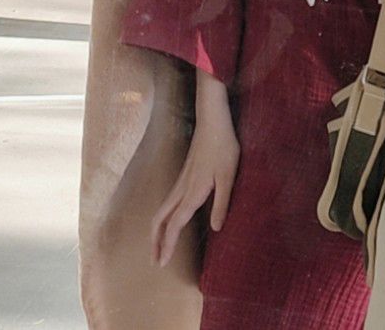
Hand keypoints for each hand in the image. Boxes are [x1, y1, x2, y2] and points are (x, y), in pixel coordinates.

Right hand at [150, 73, 238, 266]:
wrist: (213, 120)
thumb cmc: (224, 146)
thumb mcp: (229, 175)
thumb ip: (223, 202)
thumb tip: (216, 228)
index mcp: (192, 192)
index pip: (174, 224)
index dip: (167, 245)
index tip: (161, 263)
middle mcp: (182, 188)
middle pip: (160, 219)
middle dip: (156, 241)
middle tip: (155, 260)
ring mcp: (181, 181)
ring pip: (162, 210)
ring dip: (157, 230)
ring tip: (158, 245)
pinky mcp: (184, 175)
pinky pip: (168, 202)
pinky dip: (163, 217)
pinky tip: (170, 220)